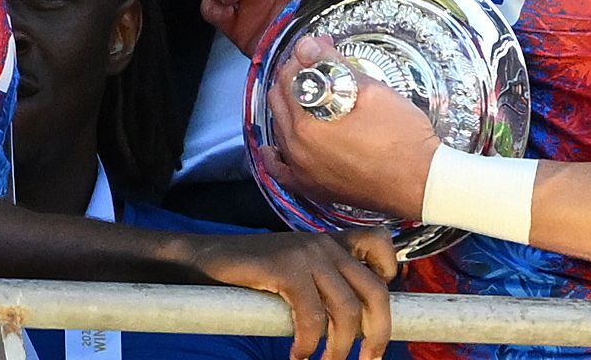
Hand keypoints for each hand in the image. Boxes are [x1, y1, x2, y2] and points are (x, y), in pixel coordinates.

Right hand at [183, 228, 395, 359]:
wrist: (202, 260)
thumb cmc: (249, 274)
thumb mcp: (295, 270)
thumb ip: (322, 283)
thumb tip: (348, 321)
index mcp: (332, 242)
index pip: (381, 247)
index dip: (388, 279)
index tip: (372, 309)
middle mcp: (326, 244)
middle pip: (375, 291)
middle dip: (377, 333)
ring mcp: (307, 254)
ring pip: (346, 310)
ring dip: (339, 348)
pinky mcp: (285, 268)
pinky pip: (311, 315)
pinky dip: (308, 343)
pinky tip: (298, 356)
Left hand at [259, 37, 442, 224]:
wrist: (420, 181)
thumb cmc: (402, 138)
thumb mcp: (372, 91)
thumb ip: (334, 65)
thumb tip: (307, 44)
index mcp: (307, 125)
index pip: (289, 79)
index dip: (303, 58)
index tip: (317, 48)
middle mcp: (297, 150)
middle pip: (280, 104)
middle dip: (294, 79)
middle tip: (314, 66)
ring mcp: (302, 172)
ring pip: (280, 131)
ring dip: (289, 108)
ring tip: (307, 93)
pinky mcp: (313, 188)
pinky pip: (281, 171)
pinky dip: (276, 155)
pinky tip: (275, 147)